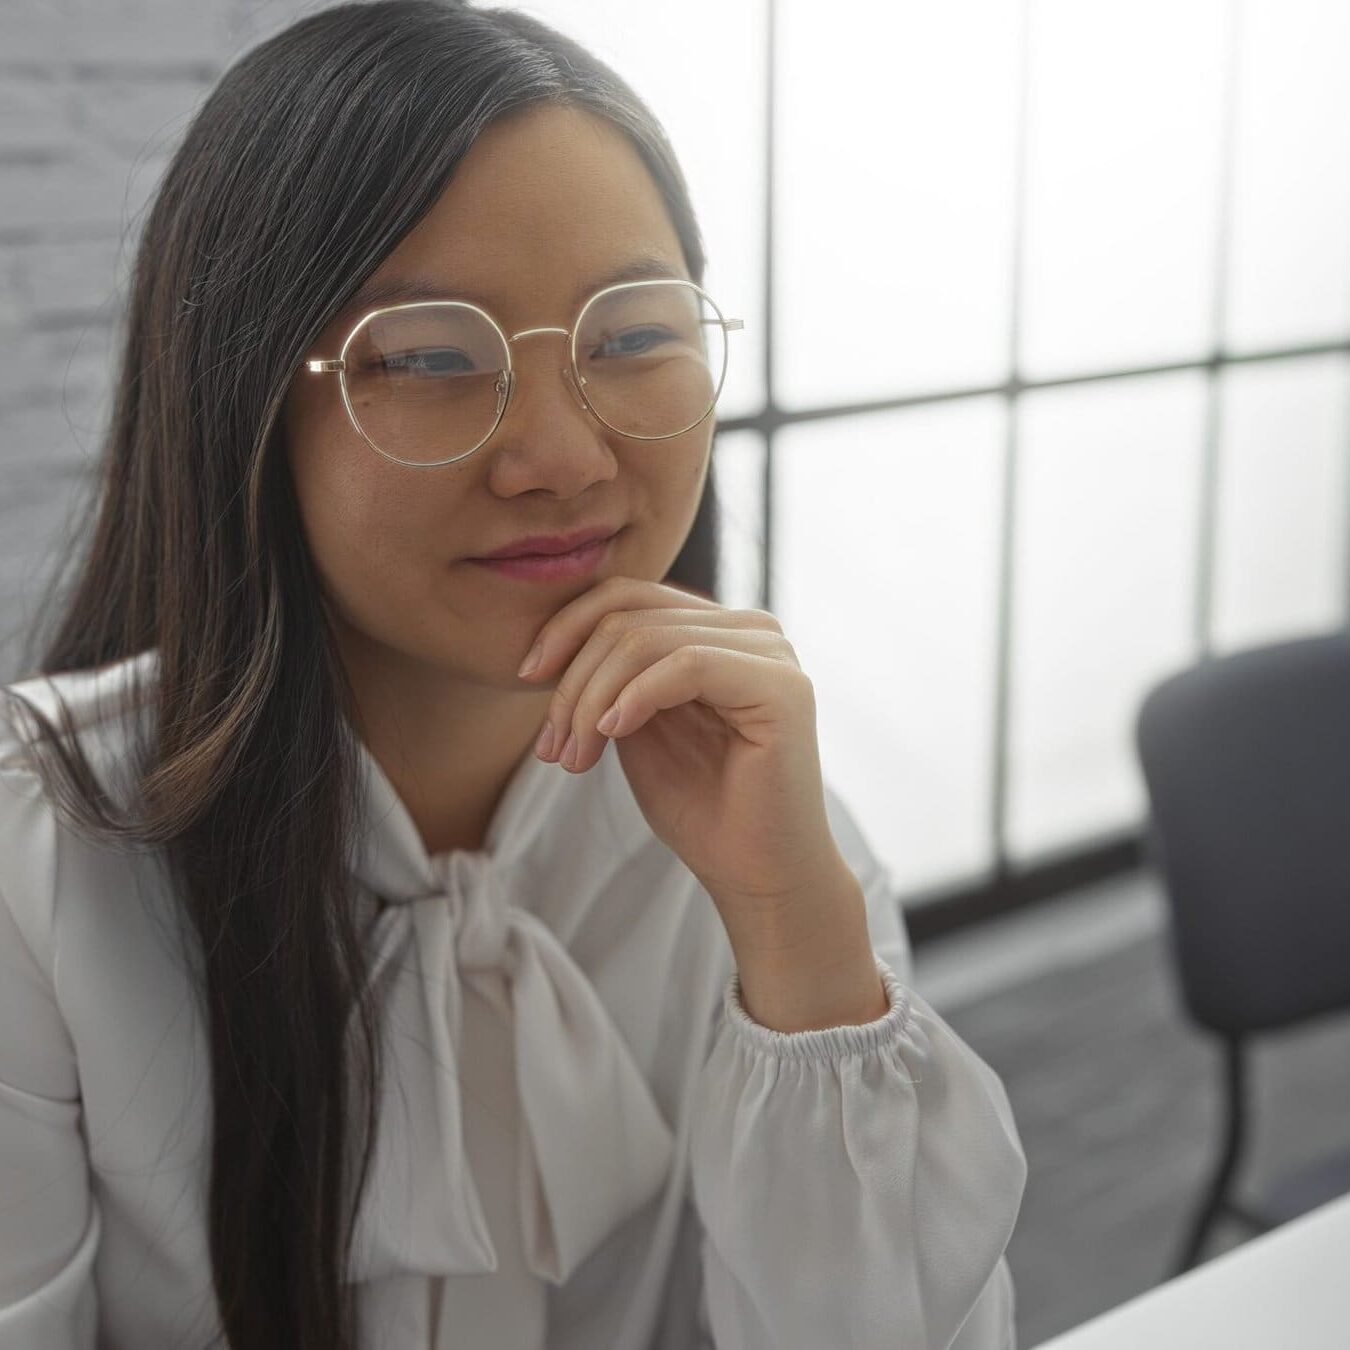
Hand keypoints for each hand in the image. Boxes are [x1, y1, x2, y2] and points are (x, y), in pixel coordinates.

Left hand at [517, 576, 854, 956]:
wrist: (758, 877)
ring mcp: (772, 653)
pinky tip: (611, 735)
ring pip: (649, 639)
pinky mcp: (782, 686)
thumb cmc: (703, 811)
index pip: (629, 596)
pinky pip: (687, 664)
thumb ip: (615, 676)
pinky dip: (636, 696)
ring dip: (594, 698)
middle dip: (575, 680)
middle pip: (631, 616)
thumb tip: (560, 639)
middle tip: (551, 746)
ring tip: (575, 756)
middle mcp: (751, 629)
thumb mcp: (636, 727)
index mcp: (718, 631)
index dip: (567, 627)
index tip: (527, 677)